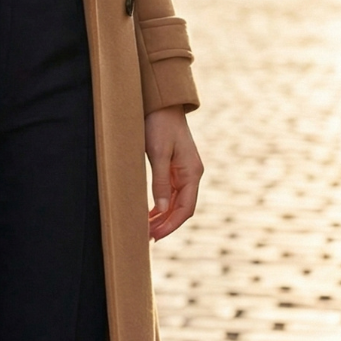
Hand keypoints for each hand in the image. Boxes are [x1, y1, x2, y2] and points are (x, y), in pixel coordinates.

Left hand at [144, 105, 202, 240]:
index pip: (186, 208)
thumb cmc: (159, 125)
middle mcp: (192, 174)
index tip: (156, 235)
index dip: (171, 224)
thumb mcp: (158, 153)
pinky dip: (162, 204)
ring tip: (148, 229)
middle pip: (182, 207)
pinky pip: (171, 191)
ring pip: (176, 201)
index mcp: (192, 172)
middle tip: (148, 237)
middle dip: (167, 224)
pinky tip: (151, 213)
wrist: (161, 102)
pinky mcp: (175, 166)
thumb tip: (163, 209)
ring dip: (164, 216)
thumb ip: (161, 181)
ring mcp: (184, 170)